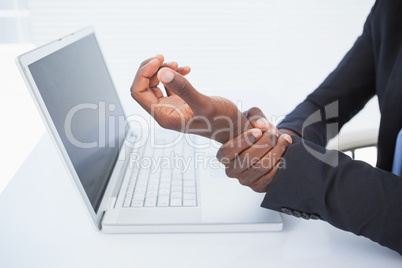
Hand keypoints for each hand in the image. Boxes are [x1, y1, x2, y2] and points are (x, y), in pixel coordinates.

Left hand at [131, 55, 252, 142]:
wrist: (234, 128)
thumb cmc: (222, 121)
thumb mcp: (204, 104)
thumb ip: (184, 88)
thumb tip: (162, 71)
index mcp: (163, 116)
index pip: (138, 93)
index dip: (143, 74)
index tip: (159, 61)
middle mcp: (164, 112)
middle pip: (142, 87)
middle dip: (151, 69)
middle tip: (165, 58)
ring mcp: (171, 107)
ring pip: (154, 84)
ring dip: (162, 70)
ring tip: (178, 64)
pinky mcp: (180, 102)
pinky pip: (168, 85)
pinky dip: (174, 74)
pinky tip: (187, 69)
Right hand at [216, 108, 292, 191]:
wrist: (267, 145)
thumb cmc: (255, 131)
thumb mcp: (252, 117)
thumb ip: (255, 115)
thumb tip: (261, 125)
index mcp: (223, 155)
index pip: (228, 151)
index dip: (244, 141)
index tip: (258, 131)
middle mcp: (231, 170)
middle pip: (248, 159)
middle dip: (265, 144)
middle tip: (274, 133)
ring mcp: (245, 180)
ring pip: (262, 167)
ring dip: (276, 151)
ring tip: (284, 139)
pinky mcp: (259, 187)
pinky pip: (271, 177)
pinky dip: (281, 163)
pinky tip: (285, 151)